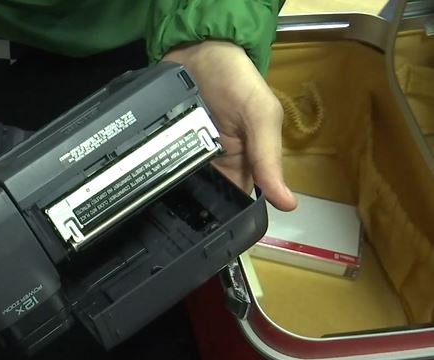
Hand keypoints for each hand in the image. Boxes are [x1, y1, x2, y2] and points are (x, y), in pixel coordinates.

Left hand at [163, 40, 296, 210]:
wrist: (199, 49)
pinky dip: (157, 176)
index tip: (212, 235)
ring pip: (182, 186)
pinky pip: (163, 167)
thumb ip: (269, 157)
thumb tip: (288, 204)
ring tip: (158, 212)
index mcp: (247, 162)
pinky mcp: (169, 145)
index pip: (239, 199)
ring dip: (173, 195)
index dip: (229, 218)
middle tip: (178, 225)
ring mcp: (191, 154)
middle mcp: (218, 162)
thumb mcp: (261, 115)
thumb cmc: (237, 79)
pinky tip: (146, 188)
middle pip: (207, 196)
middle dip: (194, 208)